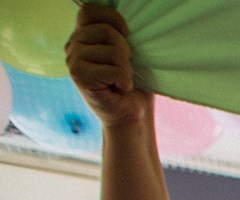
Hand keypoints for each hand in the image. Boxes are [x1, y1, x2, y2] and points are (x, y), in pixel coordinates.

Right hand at [66, 4, 150, 129]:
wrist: (132, 116)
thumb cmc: (133, 84)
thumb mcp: (129, 53)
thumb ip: (119, 34)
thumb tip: (125, 24)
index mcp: (84, 35)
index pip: (90, 10)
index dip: (112, 19)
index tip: (127, 35)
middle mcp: (73, 45)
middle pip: (106, 31)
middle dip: (126, 51)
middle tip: (125, 69)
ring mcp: (73, 60)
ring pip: (112, 51)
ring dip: (126, 69)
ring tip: (122, 80)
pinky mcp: (78, 77)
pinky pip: (113, 70)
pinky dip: (124, 80)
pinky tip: (120, 88)